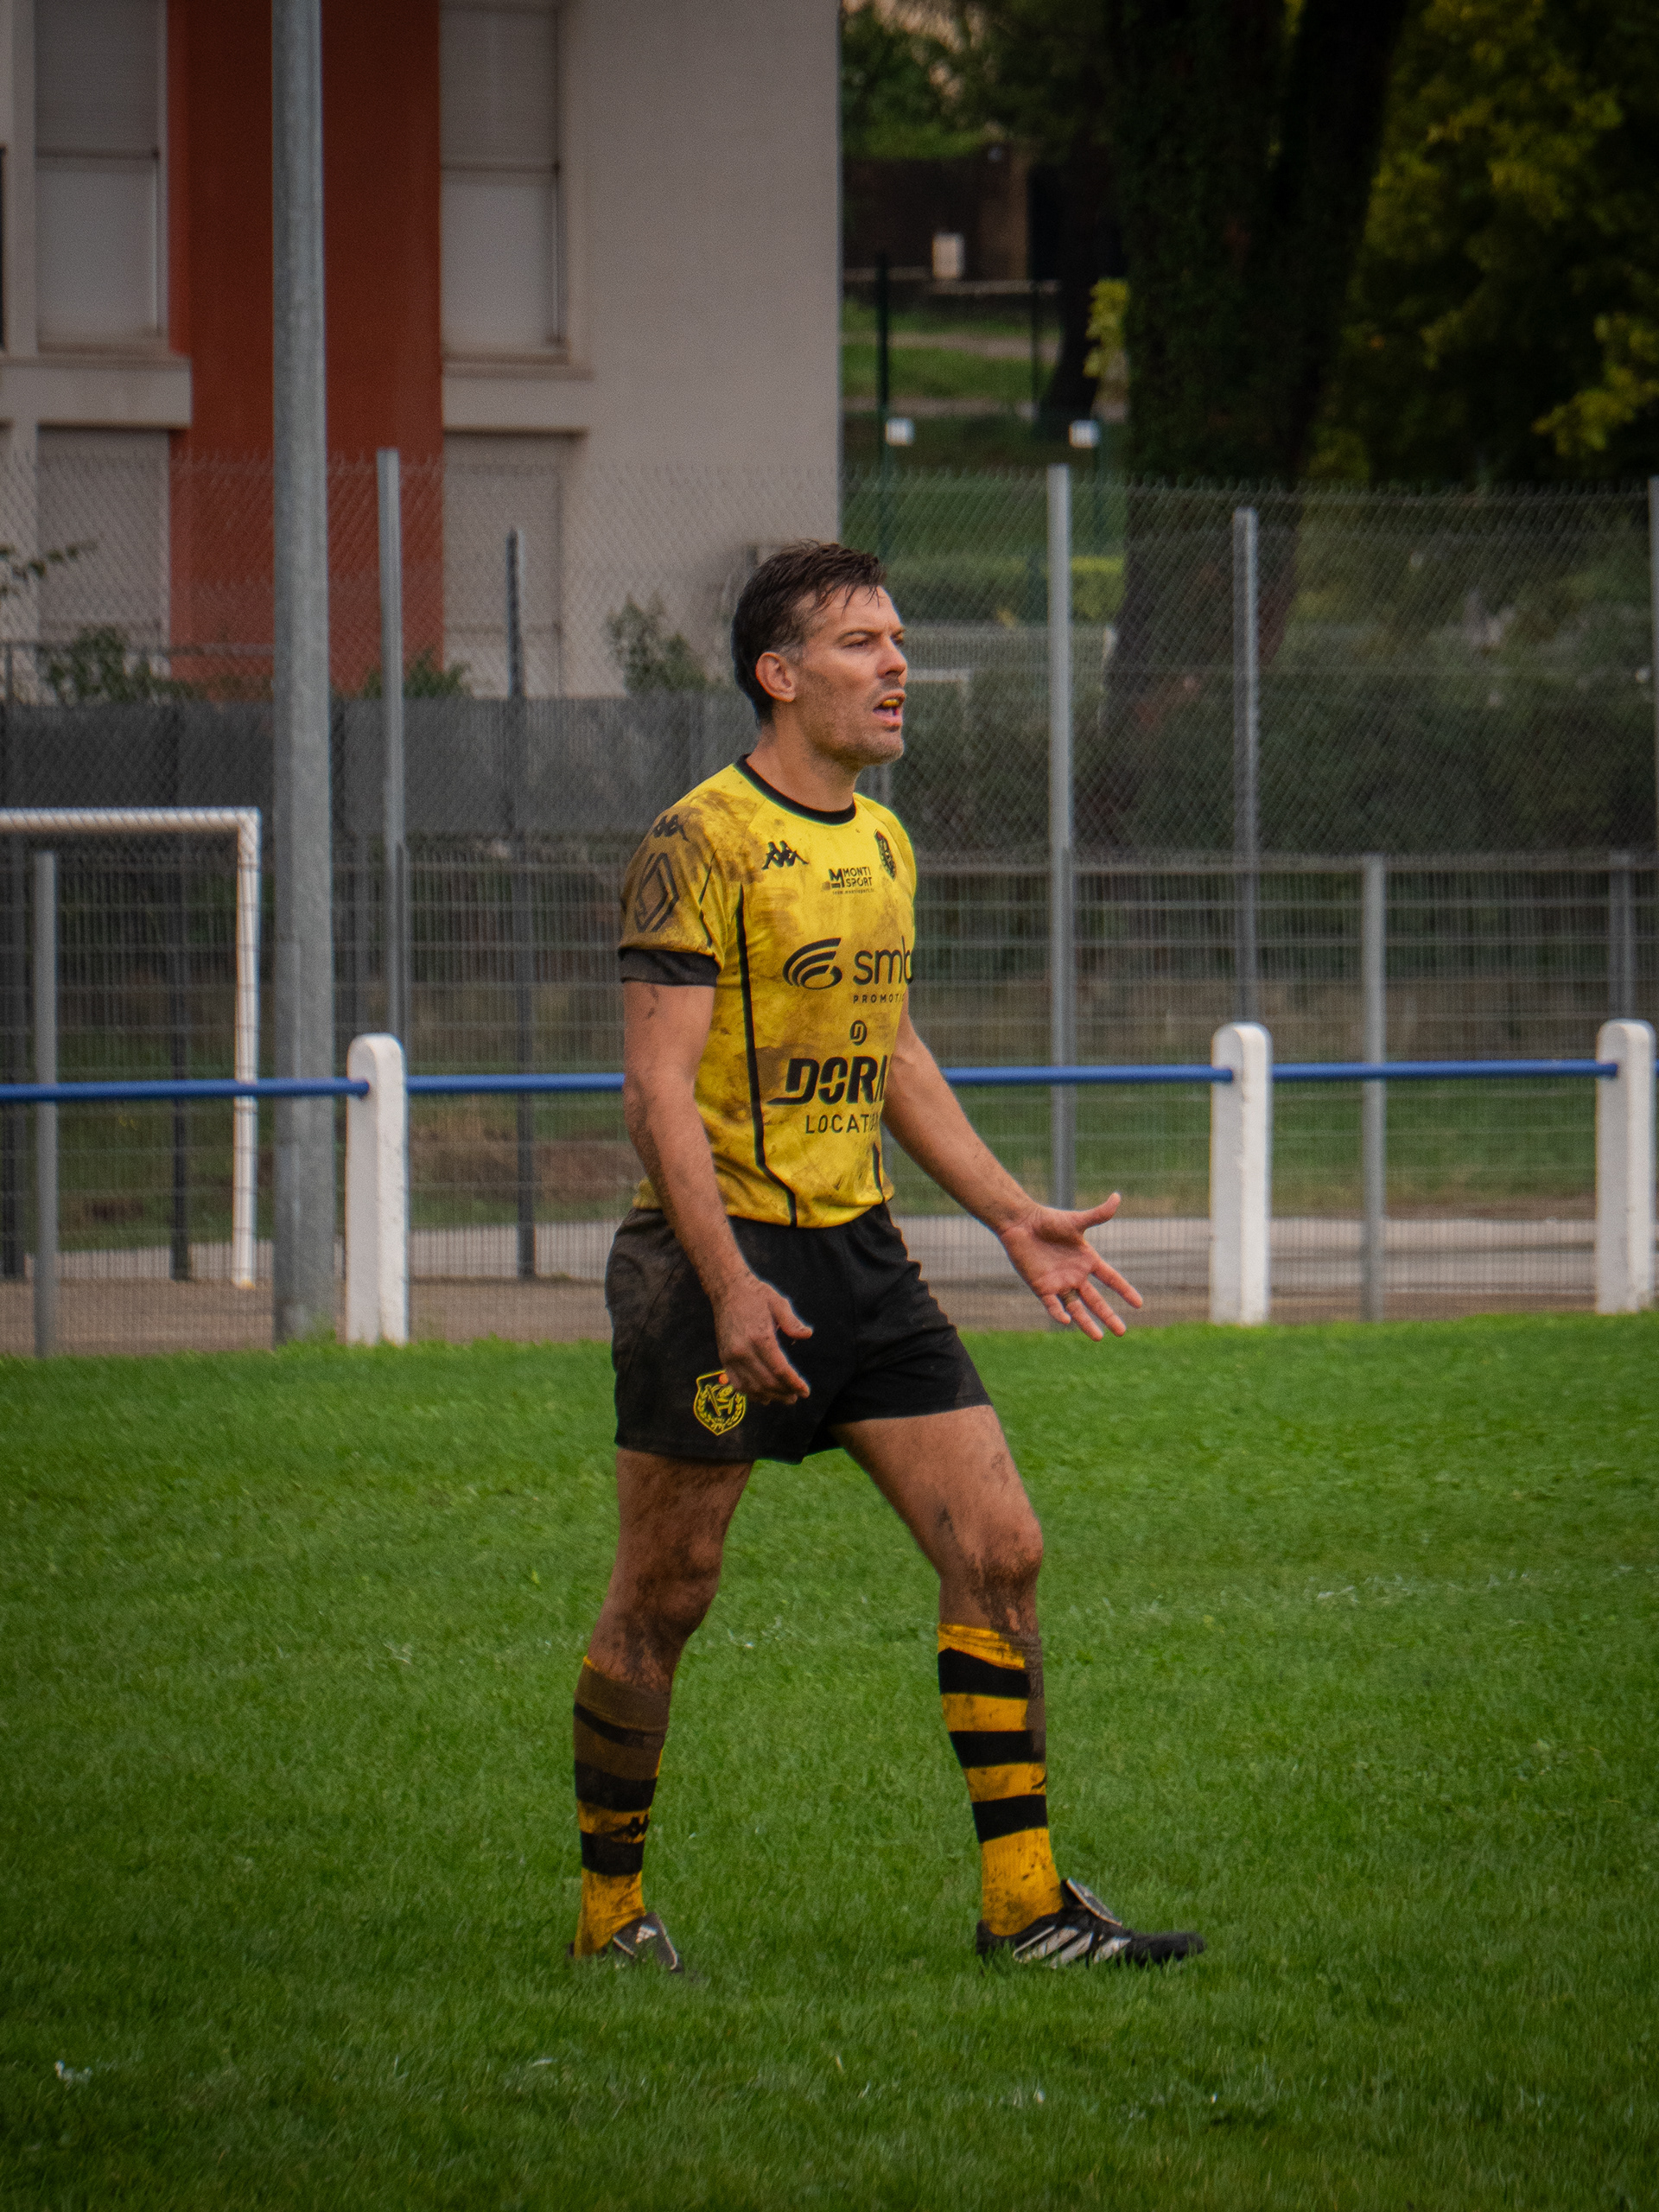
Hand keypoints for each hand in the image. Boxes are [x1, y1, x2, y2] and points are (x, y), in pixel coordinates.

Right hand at [712, 1270, 813, 1402]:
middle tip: (796, 1397)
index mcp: (760, 1337)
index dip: (794, 1383)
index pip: (779, 1370)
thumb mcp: (778, 1303)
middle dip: (784, 1393)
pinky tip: (762, 1396)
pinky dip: (750, 1393)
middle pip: (767, 1382)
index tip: (805, 1391)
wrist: (727, 1289)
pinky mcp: (724, 1358)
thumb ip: (792, 1322)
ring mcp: (731, 1356)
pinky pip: (736, 1383)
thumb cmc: (756, 1295)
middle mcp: (743, 1350)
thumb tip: (807, 1335)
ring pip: (751, 1387)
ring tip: (783, 1398)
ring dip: (769, 1396)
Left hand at [997, 1193, 1142, 1339]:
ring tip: (1099, 1338)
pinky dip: (1059, 1314)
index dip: (1124, 1291)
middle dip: (1109, 1316)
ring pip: (1076, 1308)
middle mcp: (1075, 1275)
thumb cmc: (1048, 1220)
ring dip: (1087, 1323)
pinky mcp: (1041, 1287)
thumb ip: (1098, 1214)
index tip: (1139, 1304)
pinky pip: (1052, 1305)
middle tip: (1122, 1332)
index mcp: (1087, 1261)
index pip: (1111, 1279)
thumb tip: (1117, 1197)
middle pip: (1096, 1300)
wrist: (1020, 1223)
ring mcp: (1059, 1283)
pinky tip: (1067, 1322)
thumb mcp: (1076, 1220)